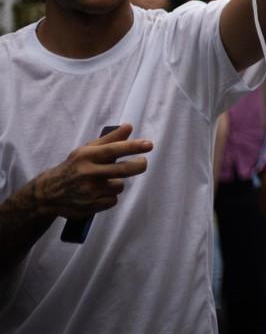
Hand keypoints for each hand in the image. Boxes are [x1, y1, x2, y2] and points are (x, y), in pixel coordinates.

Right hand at [34, 125, 152, 217]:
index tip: (149, 145)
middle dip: (138, 165)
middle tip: (141, 162)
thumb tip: (129, 127)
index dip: (133, 147)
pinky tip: (98, 194)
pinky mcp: (91, 206)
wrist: (49, 193)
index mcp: (86, 156)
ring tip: (103, 182)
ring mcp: (89, 191)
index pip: (114, 150)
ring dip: (116, 184)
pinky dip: (109, 197)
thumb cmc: (74, 167)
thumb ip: (109, 140)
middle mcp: (88, 173)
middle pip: (123, 170)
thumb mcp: (87, 151)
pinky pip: (113, 200)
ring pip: (119, 186)